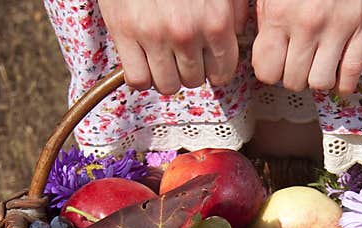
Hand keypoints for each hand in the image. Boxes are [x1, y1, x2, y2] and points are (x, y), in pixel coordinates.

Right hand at [97, 0, 248, 94]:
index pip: (222, 73)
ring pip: (167, 85)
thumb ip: (233, 9)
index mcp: (215, 21)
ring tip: (162, 57)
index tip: (206, 63)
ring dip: (165, 75)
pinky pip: (138, 79)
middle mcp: (187, 33)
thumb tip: (237, 33)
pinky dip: (140, 75)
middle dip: (189, 70)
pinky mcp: (124, 32)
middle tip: (181, 54)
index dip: (214, 70)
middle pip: (194, 81)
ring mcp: (155, 35)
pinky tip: (142, 60)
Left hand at [252, 0, 361, 94]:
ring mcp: (339, 29)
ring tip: (319, 65)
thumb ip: (266, 16)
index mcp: (280, 13)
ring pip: (321, 83)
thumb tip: (261, 47)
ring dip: (319, 79)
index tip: (276, 63)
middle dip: (294, 75)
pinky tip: (339, 73)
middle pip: (293, 81)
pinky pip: (351, 75)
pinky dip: (345, 82)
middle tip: (299, 61)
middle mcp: (308, 24)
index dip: (270, 70)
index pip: (267, 71)